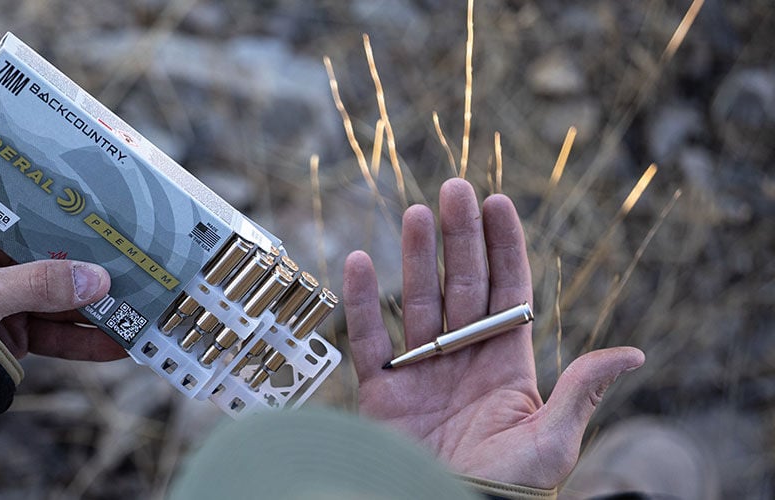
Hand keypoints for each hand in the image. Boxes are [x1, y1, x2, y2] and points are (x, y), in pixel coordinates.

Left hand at [0, 212, 126, 360]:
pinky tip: (118, 343)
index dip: (66, 213)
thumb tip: (96, 279)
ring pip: (62, 298)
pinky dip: (87, 340)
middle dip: (93, 264)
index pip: (28, 212)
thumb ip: (37, 285)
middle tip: (137, 262)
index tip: (107, 214)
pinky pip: (58, 333)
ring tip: (139, 306)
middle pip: (54, 256)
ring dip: (99, 305)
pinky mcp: (17, 333)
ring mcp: (8, 298)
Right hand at [343, 178, 643, 488]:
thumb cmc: (508, 489)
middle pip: (462, 284)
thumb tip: (633, 354)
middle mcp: (462, 358)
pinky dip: (361, 301)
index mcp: (507, 366)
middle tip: (455, 190)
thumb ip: (581, 392)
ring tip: (418, 213)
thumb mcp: (554, 442)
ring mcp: (420, 371)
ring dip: (417, 256)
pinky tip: (361, 261)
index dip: (504, 247)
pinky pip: (368, 338)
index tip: (498, 203)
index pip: (507, 292)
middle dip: (460, 236)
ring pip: (417, 300)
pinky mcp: (381, 390)